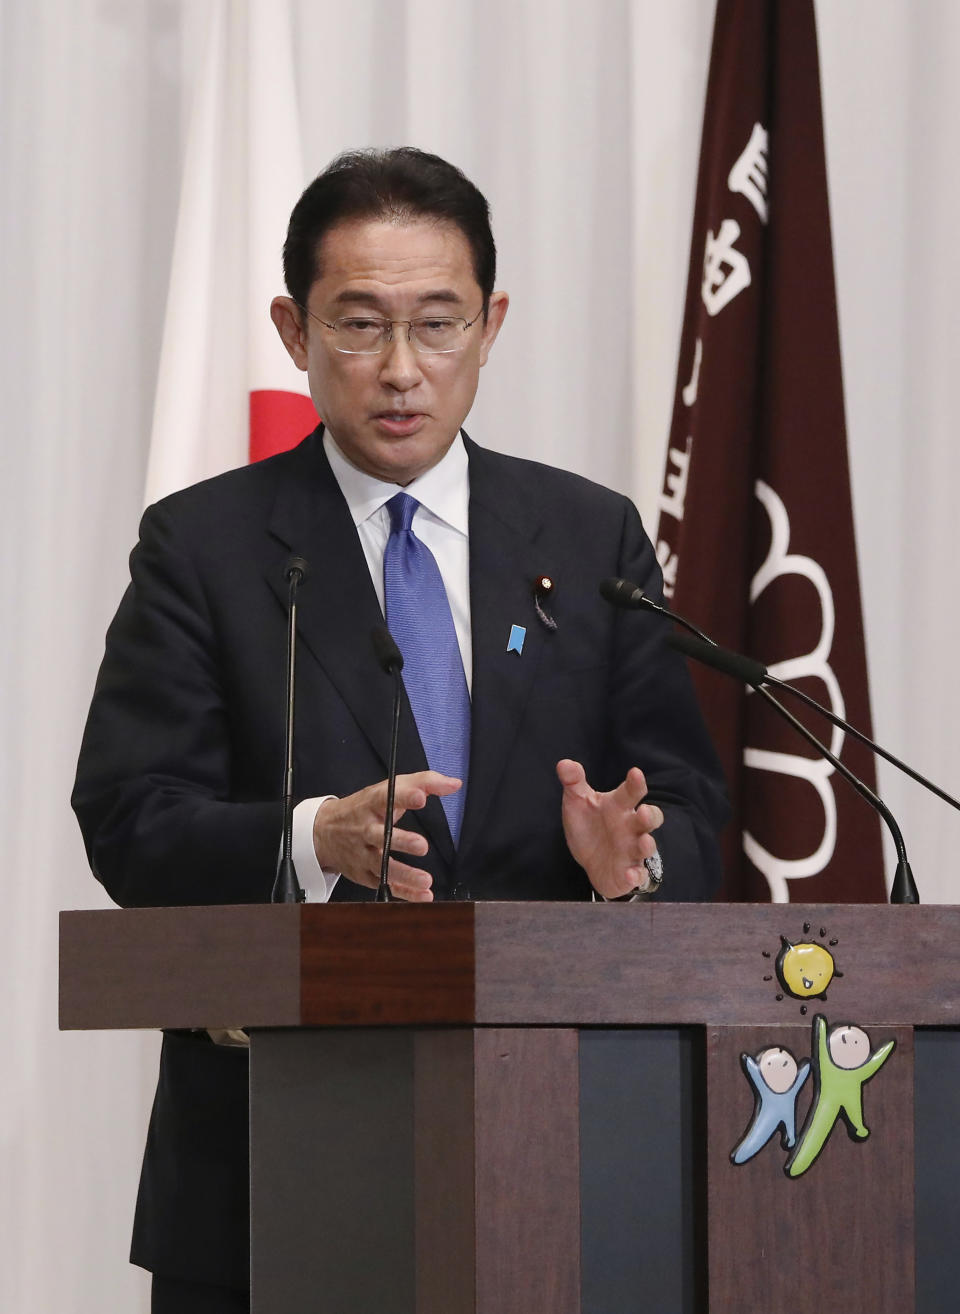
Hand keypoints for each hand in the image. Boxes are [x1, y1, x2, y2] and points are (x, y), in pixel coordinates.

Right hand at [312, 771, 460, 901]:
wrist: (324, 832)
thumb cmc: (364, 808)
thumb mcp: (389, 789)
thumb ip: (424, 783)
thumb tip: (454, 784)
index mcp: (371, 804)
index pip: (385, 798)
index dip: (403, 797)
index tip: (420, 797)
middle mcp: (365, 830)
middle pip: (379, 835)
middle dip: (401, 841)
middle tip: (421, 845)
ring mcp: (362, 855)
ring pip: (381, 866)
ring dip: (404, 875)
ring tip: (426, 880)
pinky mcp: (364, 875)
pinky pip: (385, 885)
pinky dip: (404, 893)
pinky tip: (423, 895)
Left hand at [556, 759, 663, 899]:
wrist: (590, 861)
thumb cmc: (590, 825)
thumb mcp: (578, 802)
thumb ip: (573, 782)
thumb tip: (564, 763)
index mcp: (619, 806)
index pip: (631, 792)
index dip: (635, 783)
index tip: (635, 773)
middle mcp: (631, 827)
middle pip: (650, 819)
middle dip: (650, 815)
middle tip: (644, 811)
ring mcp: (632, 851)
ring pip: (647, 846)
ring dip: (647, 845)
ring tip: (644, 842)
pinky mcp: (629, 873)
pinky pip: (638, 875)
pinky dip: (636, 876)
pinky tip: (630, 875)